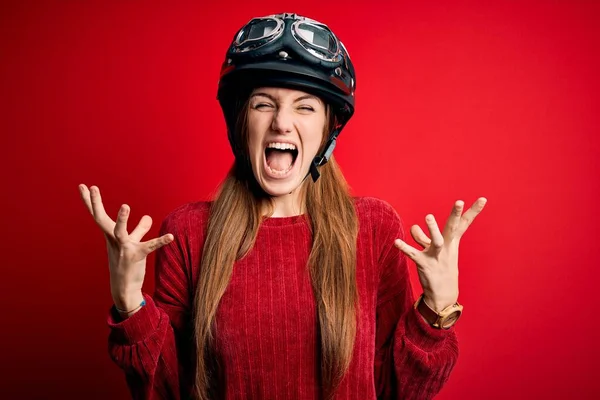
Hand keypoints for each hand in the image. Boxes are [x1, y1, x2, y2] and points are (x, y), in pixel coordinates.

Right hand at [78, 184, 173, 309]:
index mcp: (111, 235)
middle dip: (95, 203)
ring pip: (120, 232)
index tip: (82, 186)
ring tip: (125, 206)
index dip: (90, 201)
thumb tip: (147, 217)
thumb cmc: (127, 264)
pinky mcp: (136, 257)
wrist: (124, 288)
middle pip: (101, 219)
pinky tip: (171, 237)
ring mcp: (123, 248)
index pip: (98, 215)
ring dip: (122, 219)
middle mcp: (113, 240)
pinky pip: (149, 247)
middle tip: (91, 187)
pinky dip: (161, 242)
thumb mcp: (133, 243)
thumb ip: (140, 230)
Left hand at [394, 197, 486, 310]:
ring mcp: (436, 256)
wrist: (443, 294)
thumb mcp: (432, 251)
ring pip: (436, 241)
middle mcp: (446, 248)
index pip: (463, 224)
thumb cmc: (439, 269)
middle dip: (456, 215)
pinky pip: (413, 254)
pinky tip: (396, 242)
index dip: (472, 211)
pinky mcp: (424, 264)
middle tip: (460, 201)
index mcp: (452, 242)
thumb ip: (422, 238)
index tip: (482, 198)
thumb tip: (414, 227)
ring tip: (428, 216)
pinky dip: (404, 248)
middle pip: (452, 229)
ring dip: (433, 229)